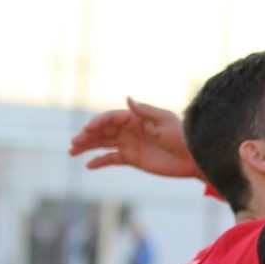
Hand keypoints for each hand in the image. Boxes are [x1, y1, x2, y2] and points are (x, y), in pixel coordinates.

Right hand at [69, 97, 200, 177]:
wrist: (192, 158)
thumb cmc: (182, 137)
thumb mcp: (166, 121)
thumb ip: (146, 111)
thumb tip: (128, 99)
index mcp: (136, 118)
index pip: (111, 117)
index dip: (98, 122)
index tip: (88, 128)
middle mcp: (129, 130)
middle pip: (103, 130)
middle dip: (87, 135)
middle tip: (74, 142)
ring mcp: (129, 144)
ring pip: (103, 144)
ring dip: (87, 146)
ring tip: (72, 151)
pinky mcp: (132, 159)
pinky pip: (112, 159)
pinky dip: (100, 161)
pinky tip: (88, 165)